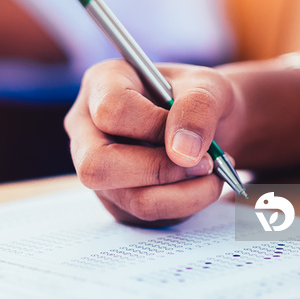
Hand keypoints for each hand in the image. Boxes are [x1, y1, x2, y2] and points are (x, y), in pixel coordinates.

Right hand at [64, 60, 244, 226]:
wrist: (204, 123)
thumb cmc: (197, 97)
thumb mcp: (208, 86)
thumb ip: (197, 108)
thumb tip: (183, 153)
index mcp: (101, 83)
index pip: (110, 111)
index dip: (153, 126)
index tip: (190, 132)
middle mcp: (87, 128)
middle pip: (96, 166)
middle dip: (159, 171)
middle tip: (206, 163)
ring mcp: (96, 167)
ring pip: (129, 198)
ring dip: (184, 193)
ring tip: (213, 173)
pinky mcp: (115, 198)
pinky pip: (147, 215)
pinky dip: (185, 204)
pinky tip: (200, 183)